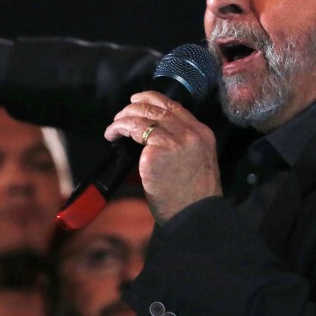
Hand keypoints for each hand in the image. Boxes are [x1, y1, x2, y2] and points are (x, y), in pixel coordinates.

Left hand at [104, 90, 221, 223]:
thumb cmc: (191, 196)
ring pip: (143, 116)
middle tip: (121, 115)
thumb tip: (155, 132)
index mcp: (202, 134)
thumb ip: (182, 143)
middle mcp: (190, 134)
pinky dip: (120, 130)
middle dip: (134, 107)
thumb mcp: (197, 161)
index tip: (138, 101)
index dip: (153, 99)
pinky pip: (134, 133)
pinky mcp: (156, 153)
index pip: (175, 107)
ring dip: (123, 119)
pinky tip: (113, 137)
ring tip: (113, 128)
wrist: (194, 216)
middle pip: (157, 108)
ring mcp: (174, 142)